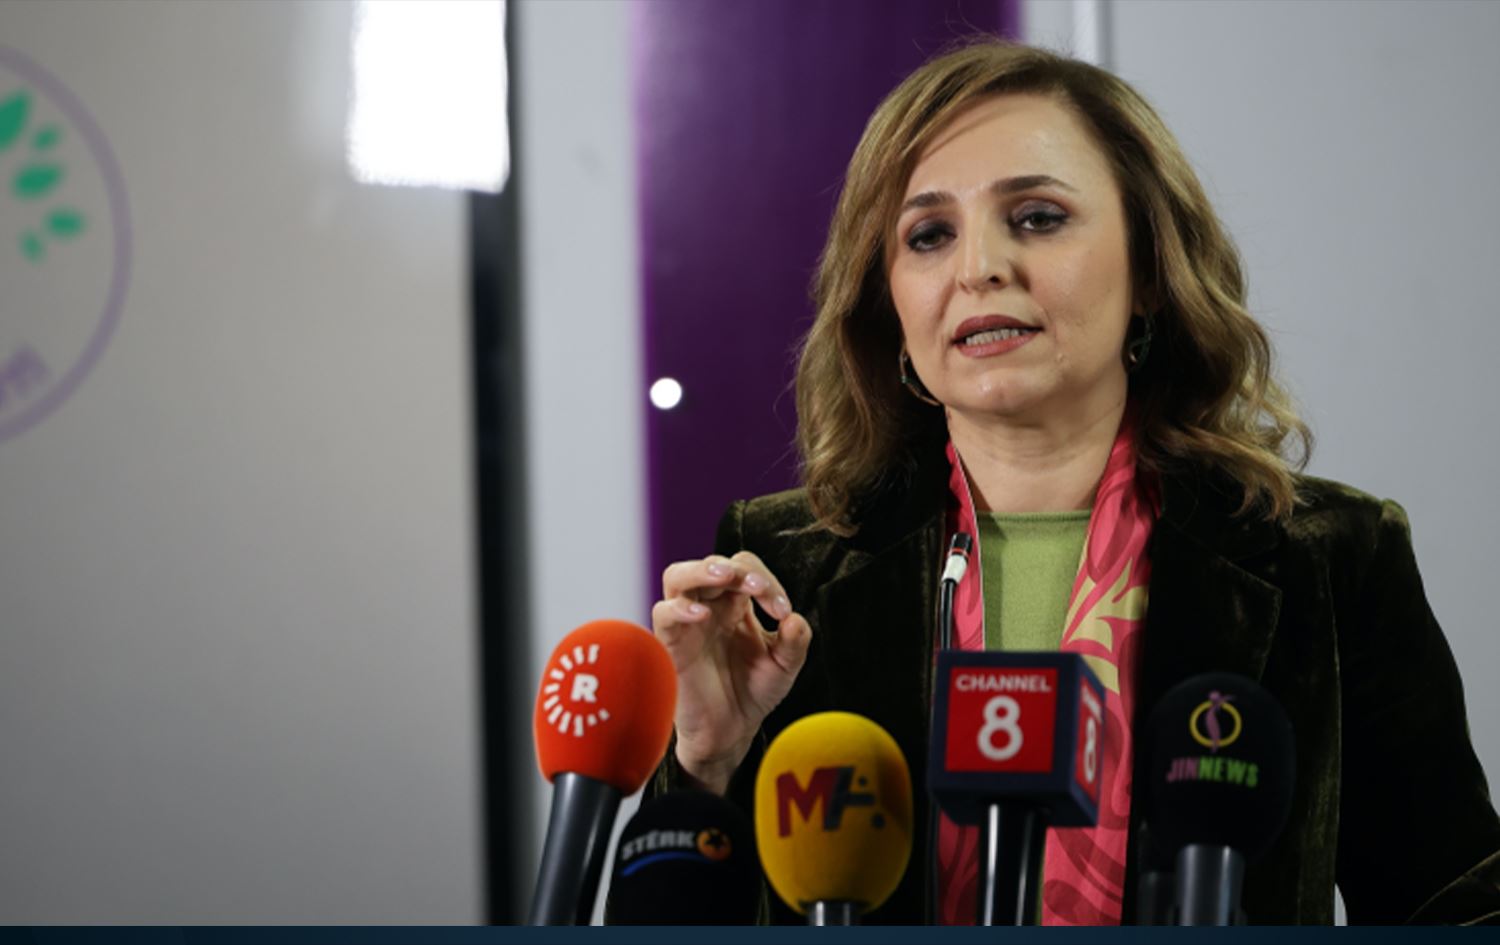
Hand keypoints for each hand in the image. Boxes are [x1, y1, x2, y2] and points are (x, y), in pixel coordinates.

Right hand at [652, 551, 811, 794]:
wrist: (730, 732)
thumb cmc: (752, 693)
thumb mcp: (783, 667)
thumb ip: (794, 643)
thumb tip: (795, 619)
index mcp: (737, 605)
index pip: (746, 570)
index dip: (766, 581)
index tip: (782, 611)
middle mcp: (710, 606)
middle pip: (712, 563)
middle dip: (737, 569)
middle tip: (757, 586)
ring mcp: (688, 623)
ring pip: (678, 576)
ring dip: (701, 570)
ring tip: (724, 577)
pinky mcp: (671, 644)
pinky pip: (663, 613)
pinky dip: (679, 608)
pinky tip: (701, 615)